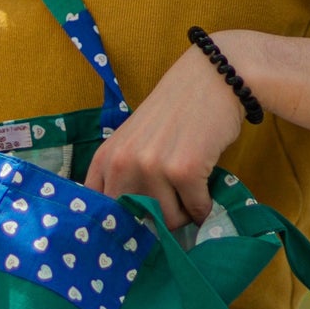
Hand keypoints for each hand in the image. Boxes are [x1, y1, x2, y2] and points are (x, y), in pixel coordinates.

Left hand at [82, 43, 246, 228]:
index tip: (137, 228)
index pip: (100, 211)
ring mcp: (152, 167)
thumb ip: (123, 176)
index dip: (120, 226)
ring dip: (184, 213)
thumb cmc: (173, 113)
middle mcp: (122, 164)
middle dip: (157, 221)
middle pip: (137, 222)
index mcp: (106, 158)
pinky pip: (196, 210)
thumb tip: (130, 229)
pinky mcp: (184, 170)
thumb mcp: (133, 142)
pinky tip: (206, 188)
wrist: (209, 79)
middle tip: (173, 205)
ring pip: (169, 220)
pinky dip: (204, 207)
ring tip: (190, 189)